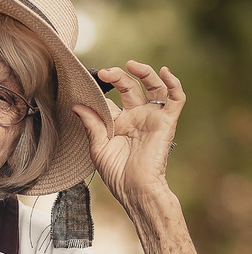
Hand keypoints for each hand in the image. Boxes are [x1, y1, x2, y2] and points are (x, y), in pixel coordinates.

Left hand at [72, 60, 184, 208]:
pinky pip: (176, 99)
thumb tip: (77, 105)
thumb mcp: (97, 146)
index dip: (101, 88)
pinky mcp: (166, 121)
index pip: (110, 97)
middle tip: (106, 72)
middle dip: (118, 77)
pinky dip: (174, 83)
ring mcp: (151, 117)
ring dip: (145, 72)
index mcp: (118, 122)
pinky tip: (166, 72)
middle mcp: (136, 116)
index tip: (86, 82)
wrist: (134, 188)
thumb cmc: (115, 172)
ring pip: (153, 87)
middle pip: (130, 87)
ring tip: (132, 65)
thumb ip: (91, 123)